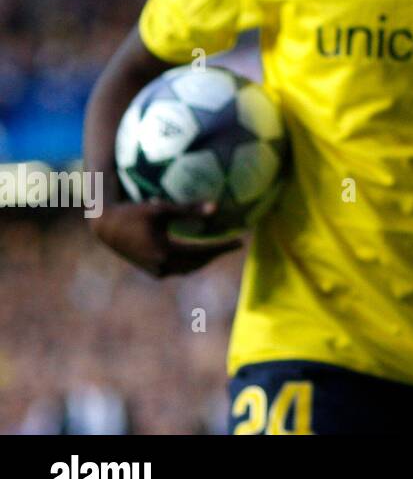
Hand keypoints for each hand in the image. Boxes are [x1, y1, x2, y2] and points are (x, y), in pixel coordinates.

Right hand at [90, 199, 242, 277]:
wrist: (105, 226)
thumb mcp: (162, 209)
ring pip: (189, 268)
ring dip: (206, 259)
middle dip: (217, 254)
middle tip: (233, 243)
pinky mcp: (152, 270)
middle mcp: (162, 265)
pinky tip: (200, 250)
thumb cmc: (134, 212)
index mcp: (166, 252)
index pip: (203, 252)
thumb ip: (189, 210)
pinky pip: (179, 268)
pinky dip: (192, 261)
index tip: (240, 241)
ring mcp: (156, 270)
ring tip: (220, 247)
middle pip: (199, 263)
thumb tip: (217, 208)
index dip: (223, 247)